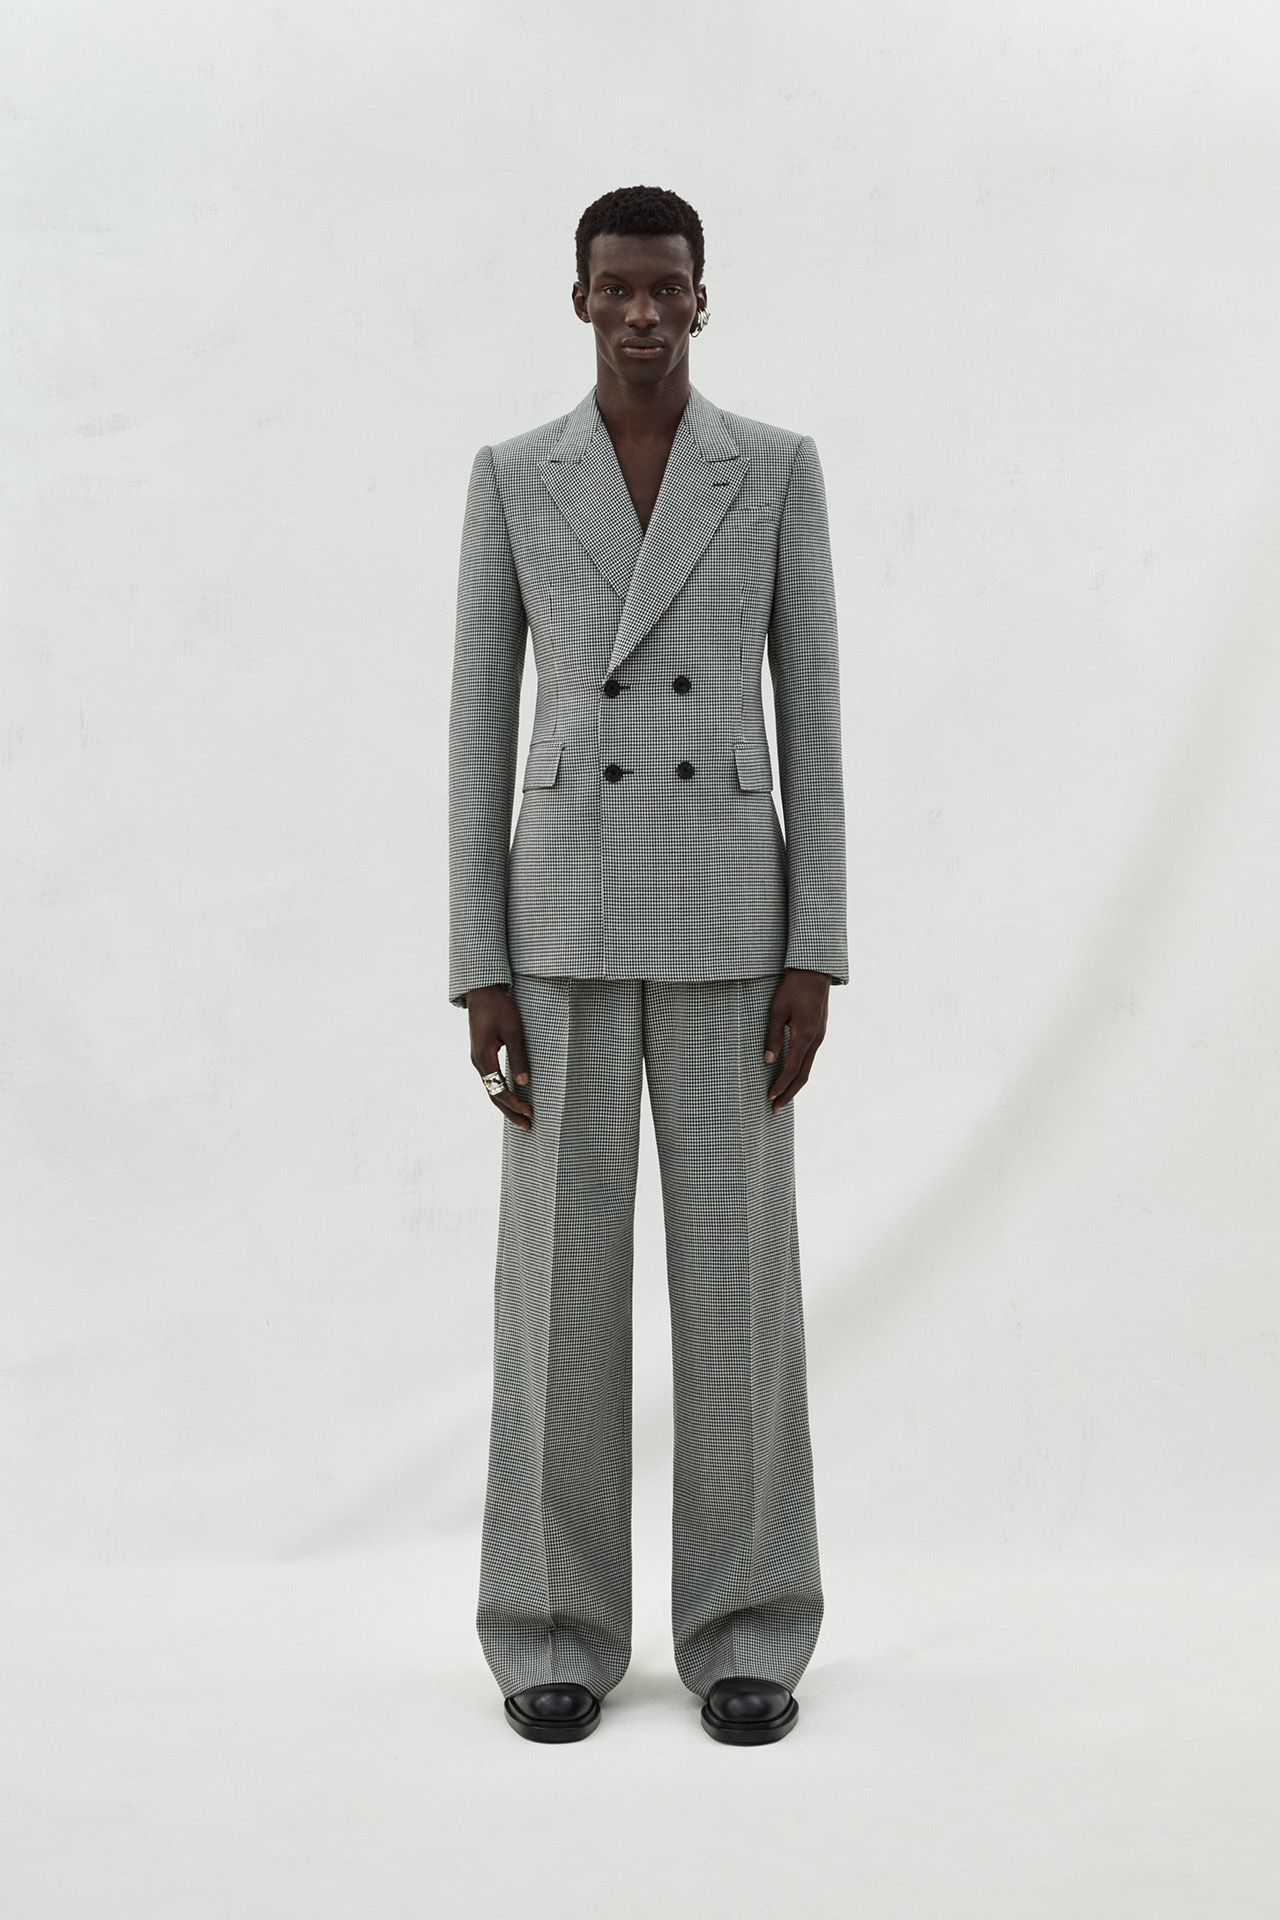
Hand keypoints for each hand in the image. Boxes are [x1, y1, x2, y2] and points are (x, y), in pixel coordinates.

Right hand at [467, 985, 532, 1130]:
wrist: (482, 991)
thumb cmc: (499, 1008)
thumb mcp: (513, 1031)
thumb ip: (518, 1057)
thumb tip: (524, 1083)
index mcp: (484, 1058)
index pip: (499, 1090)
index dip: (515, 1104)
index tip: (530, 1112)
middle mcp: (478, 1062)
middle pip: (493, 1094)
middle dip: (510, 1112)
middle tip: (527, 1127)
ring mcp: (478, 1059)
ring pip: (491, 1088)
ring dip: (505, 1104)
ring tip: (521, 1117)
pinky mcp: (481, 1054)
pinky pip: (490, 1079)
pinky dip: (500, 1091)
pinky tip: (511, 1097)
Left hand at [763, 970, 829, 1110]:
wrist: (815, 971)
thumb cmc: (792, 987)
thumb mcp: (776, 1010)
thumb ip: (773, 1036)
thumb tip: (768, 1060)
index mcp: (804, 1036)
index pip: (791, 1070)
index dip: (780, 1086)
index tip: (769, 1098)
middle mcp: (815, 1040)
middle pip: (803, 1075)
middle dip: (788, 1094)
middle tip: (775, 1109)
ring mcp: (819, 1036)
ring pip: (807, 1067)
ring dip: (795, 1084)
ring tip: (782, 1096)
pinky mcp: (819, 1032)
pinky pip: (809, 1057)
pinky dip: (800, 1070)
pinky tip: (791, 1073)